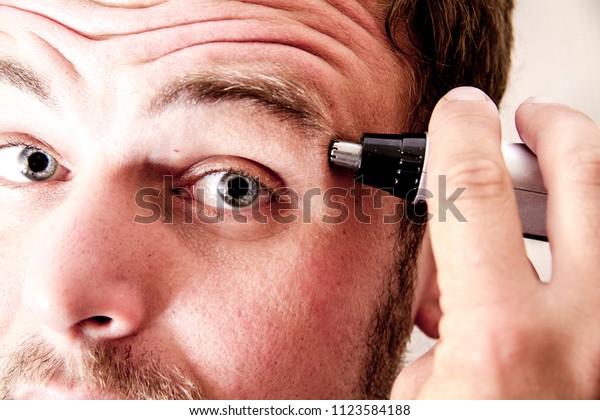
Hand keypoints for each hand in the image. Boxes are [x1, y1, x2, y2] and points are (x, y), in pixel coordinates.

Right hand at [392, 87, 599, 398]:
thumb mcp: (412, 390)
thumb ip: (434, 314)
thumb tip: (450, 263)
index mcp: (505, 345)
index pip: (475, 189)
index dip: (458, 133)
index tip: (457, 112)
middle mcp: (588, 339)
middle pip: (590, 177)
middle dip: (556, 128)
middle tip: (531, 120)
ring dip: (584, 183)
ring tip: (548, 181)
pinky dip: (588, 251)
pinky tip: (557, 263)